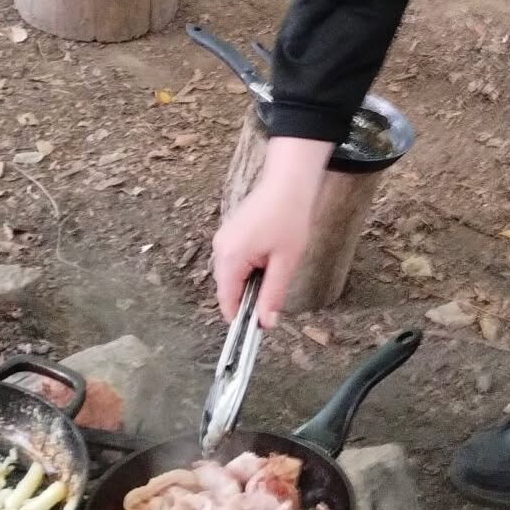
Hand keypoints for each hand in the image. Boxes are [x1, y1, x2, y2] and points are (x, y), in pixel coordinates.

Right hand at [212, 138, 330, 326]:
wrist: (288, 182)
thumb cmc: (289, 217)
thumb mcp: (286, 262)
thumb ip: (273, 294)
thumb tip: (265, 322)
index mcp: (231, 257)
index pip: (227, 300)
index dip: (241, 317)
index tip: (258, 326)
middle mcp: (220, 248)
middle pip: (227, 289)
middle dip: (247, 298)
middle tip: (274, 295)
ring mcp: (223, 239)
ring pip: (231, 275)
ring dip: (249, 282)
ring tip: (274, 270)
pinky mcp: (230, 233)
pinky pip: (234, 260)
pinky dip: (247, 268)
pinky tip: (268, 259)